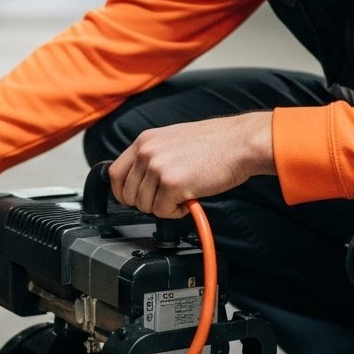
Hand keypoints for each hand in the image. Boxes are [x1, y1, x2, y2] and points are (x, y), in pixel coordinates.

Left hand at [108, 111, 274, 217]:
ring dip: (163, 207)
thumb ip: (153, 156)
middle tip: (168, 198)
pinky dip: (176, 212)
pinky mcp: (172, 184)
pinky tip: (189, 199)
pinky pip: (163, 212)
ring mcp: (158, 167)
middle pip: (128, 195)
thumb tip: (139, 181)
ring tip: (183, 194)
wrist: (239, 143)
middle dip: (147, 203)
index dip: (122, 192)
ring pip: (145, 206)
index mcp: (144, 140)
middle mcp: (147, 152)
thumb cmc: (214, 143)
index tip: (134, 199)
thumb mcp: (172, 140)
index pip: (114, 173)